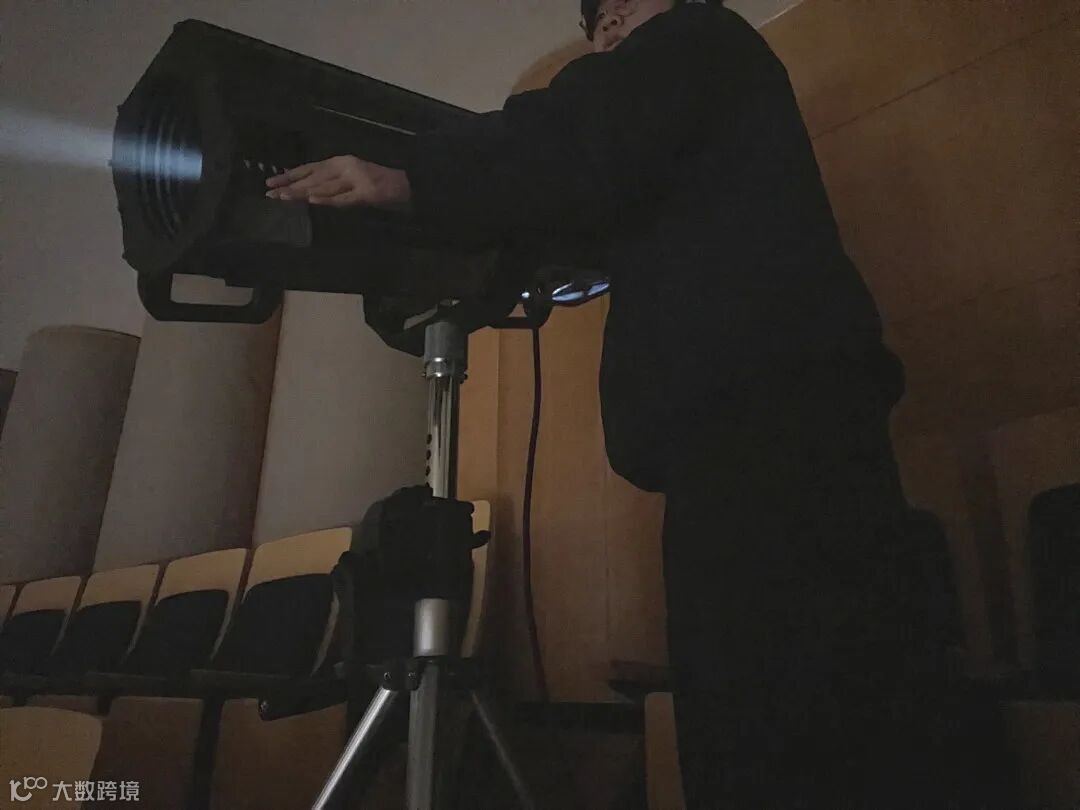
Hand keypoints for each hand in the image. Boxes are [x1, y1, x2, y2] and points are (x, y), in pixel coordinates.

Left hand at [265, 155, 410, 209]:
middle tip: (271, 194)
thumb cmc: (378, 182)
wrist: (407, 184)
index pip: (310, 168)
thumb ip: (331, 182)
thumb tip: (305, 189)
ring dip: (304, 193)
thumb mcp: (351, 178)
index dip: (290, 175)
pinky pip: (344, 198)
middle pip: (314, 177)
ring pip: (325, 187)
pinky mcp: (367, 192)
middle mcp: (346, 167)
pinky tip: (314, 201)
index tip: (271, 182)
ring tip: (286, 197)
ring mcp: (357, 179)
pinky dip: (328, 200)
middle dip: (291, 186)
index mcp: (341, 162)